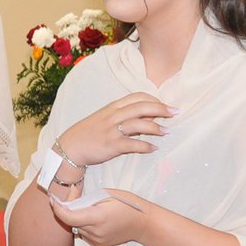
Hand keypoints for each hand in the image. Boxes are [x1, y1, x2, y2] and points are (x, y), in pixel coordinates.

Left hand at [49, 188, 152, 245]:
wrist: (144, 224)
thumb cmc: (127, 204)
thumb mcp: (106, 194)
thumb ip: (85, 197)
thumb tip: (70, 195)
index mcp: (97, 217)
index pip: (68, 217)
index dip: (57, 208)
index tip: (52, 199)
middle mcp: (95, 232)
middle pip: (71, 221)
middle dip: (67, 209)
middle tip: (73, 196)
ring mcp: (97, 240)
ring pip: (76, 228)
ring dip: (75, 217)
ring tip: (87, 207)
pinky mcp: (99, 244)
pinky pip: (83, 233)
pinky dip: (83, 224)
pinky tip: (92, 217)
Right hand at [57, 92, 175, 166]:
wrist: (71, 146)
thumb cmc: (90, 132)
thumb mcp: (105, 118)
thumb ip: (124, 115)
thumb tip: (148, 117)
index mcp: (113, 107)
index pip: (137, 97)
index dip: (154, 99)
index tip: (165, 105)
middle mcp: (113, 116)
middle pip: (142, 107)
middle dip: (161, 109)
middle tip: (174, 113)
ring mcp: (112, 130)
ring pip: (139, 125)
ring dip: (156, 128)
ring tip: (166, 132)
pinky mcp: (112, 146)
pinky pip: (133, 145)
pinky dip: (146, 146)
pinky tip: (153, 148)